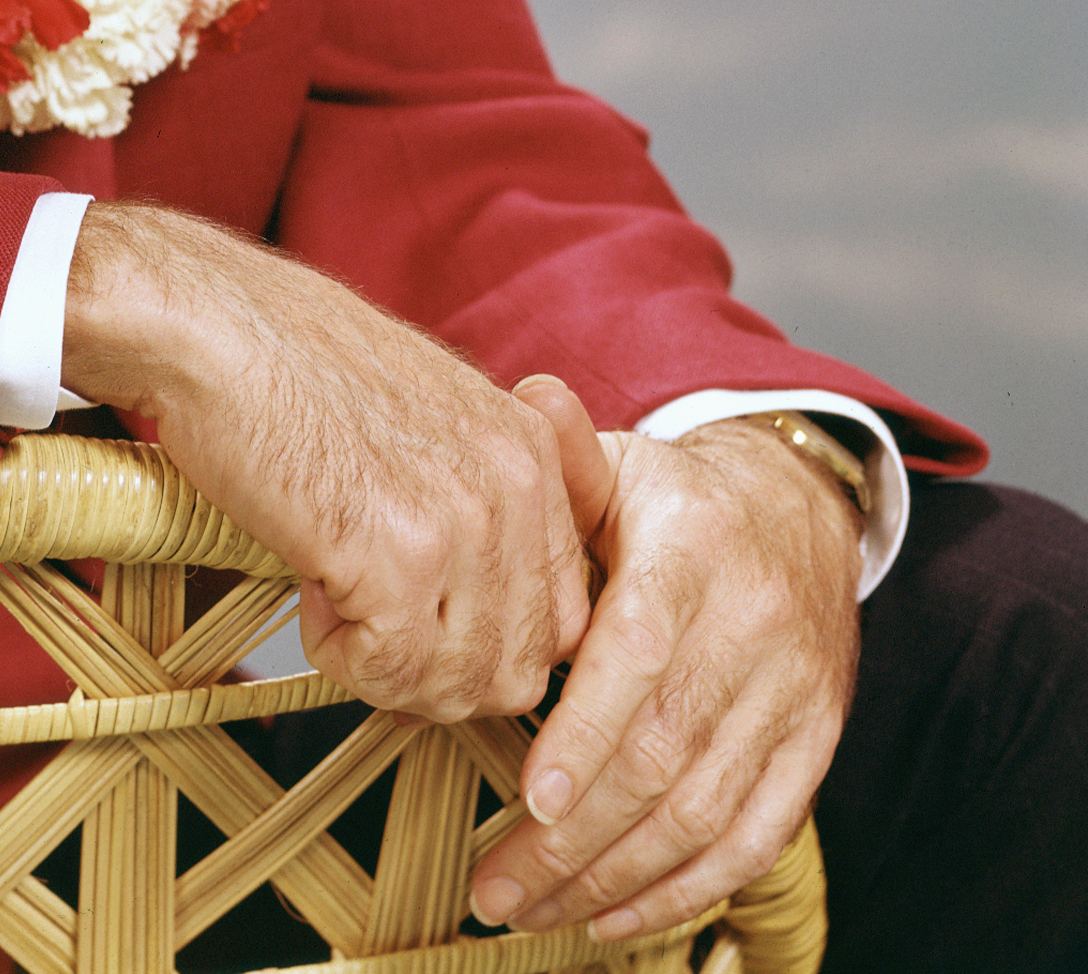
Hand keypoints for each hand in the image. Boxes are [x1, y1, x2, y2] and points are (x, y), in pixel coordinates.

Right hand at [61, 203, 592, 718]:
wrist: (207, 324)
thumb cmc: (289, 359)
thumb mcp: (426, 409)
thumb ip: (477, 491)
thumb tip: (485, 605)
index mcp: (531, 447)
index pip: (559, 613)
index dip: (480, 638)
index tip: (413, 610)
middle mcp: (517, 483)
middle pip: (520, 666)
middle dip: (440, 671)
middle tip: (367, 613)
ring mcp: (464, 521)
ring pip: (462, 684)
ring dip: (388, 666)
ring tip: (332, 587)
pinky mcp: (399, 557)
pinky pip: (392, 672)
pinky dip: (340, 654)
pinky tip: (307, 581)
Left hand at [469, 386, 862, 944]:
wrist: (795, 514)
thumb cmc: (670, 500)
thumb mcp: (616, 464)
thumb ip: (563, 456)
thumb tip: (526, 399)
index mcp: (696, 545)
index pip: (644, 652)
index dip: (589, 734)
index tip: (533, 801)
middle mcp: (756, 623)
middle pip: (667, 752)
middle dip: (576, 835)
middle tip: (497, 887)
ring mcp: (795, 691)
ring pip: (706, 810)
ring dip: (616, 876)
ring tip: (533, 908)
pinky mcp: (815, 743)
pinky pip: (756, 836)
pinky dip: (686, 888)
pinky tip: (617, 915)